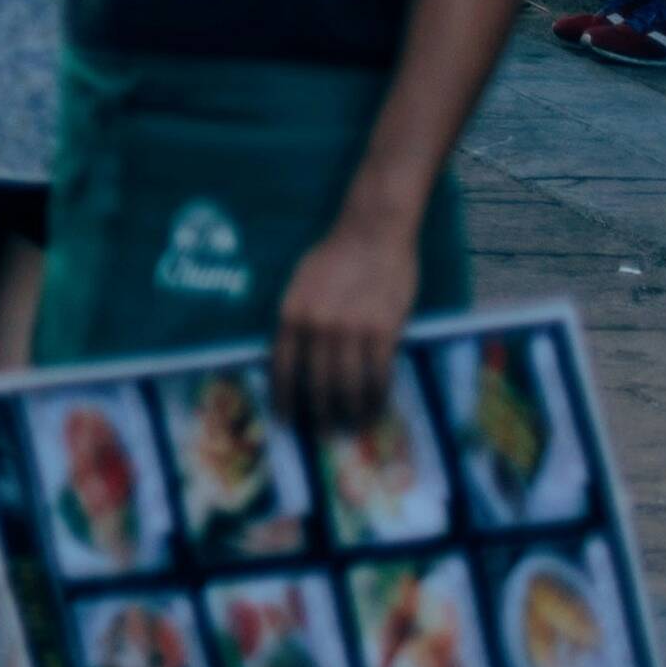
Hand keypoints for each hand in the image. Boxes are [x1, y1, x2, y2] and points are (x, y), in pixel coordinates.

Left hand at [273, 207, 420, 431]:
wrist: (372, 232)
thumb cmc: (334, 256)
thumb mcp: (300, 285)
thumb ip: (296, 320)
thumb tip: (293, 358)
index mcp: (291, 313)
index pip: (282, 367)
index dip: (283, 399)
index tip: (285, 422)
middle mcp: (317, 326)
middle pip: (316, 384)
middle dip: (319, 414)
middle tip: (323, 434)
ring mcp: (351, 330)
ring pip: (349, 386)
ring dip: (350, 413)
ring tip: (351, 429)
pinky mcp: (383, 331)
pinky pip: (378, 375)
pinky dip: (377, 398)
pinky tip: (376, 410)